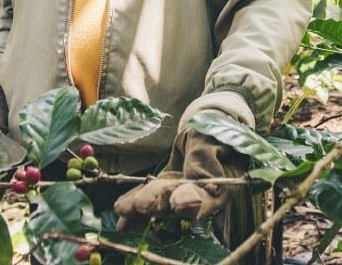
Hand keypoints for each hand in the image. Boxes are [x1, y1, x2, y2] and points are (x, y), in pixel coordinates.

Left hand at [114, 124, 245, 226]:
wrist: (208, 128)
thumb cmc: (215, 130)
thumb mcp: (211, 137)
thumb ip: (205, 156)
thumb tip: (197, 177)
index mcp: (221, 187)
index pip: (206, 199)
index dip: (191, 202)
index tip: (177, 202)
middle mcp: (200, 198)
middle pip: (179, 206)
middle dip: (159, 206)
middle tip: (142, 205)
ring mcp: (180, 196)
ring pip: (161, 205)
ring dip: (141, 209)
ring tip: (123, 209)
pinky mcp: (165, 191)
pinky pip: (150, 198)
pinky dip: (135, 206)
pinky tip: (121, 214)